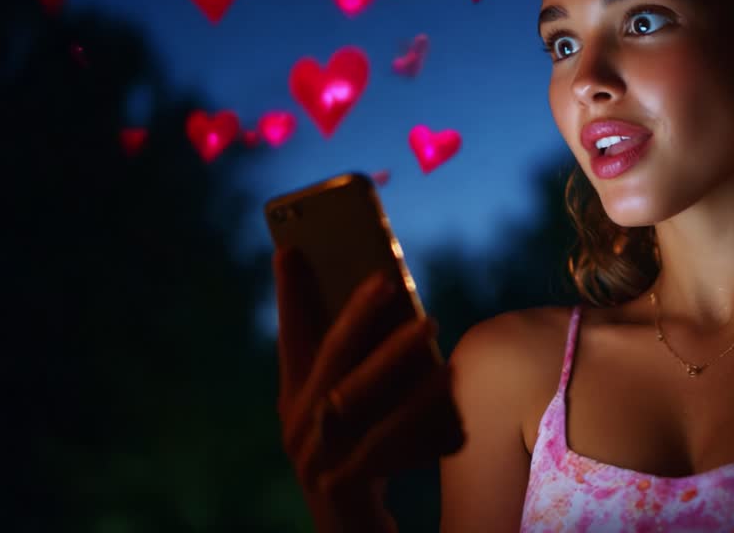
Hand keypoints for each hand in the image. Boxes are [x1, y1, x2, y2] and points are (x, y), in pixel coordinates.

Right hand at [273, 248, 464, 532]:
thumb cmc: (367, 460)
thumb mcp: (359, 412)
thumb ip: (367, 370)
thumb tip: (407, 310)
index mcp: (295, 401)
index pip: (290, 340)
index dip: (289, 296)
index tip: (289, 249)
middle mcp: (298, 425)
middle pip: (324, 359)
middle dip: (353, 316)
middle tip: (387, 279)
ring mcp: (315, 457)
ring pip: (351, 396)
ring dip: (390, 355)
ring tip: (429, 322)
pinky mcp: (341, 484)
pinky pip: (382, 441)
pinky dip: (415, 410)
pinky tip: (445, 383)